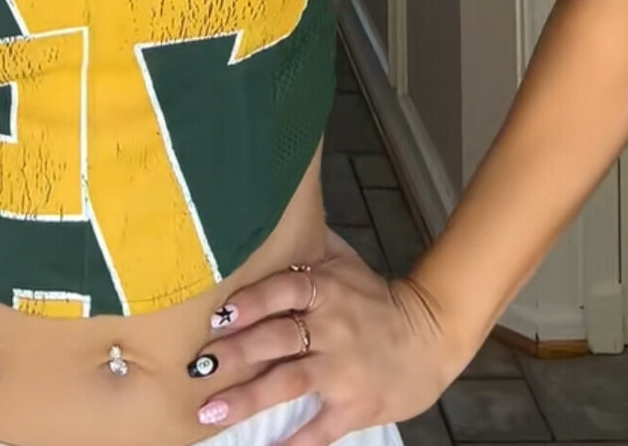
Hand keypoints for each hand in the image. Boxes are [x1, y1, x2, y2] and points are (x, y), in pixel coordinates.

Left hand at [189, 230, 463, 445]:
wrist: (430, 336)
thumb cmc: (376, 298)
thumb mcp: (347, 262)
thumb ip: (310, 243)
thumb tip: (272, 207)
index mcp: (327, 290)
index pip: (283, 290)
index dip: (251, 301)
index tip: (217, 315)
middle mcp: (332, 328)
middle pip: (277, 339)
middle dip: (235, 354)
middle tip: (197, 366)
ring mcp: (343, 370)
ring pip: (289, 383)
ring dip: (247, 399)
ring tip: (209, 411)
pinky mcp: (356, 406)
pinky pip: (320, 427)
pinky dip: (294, 442)